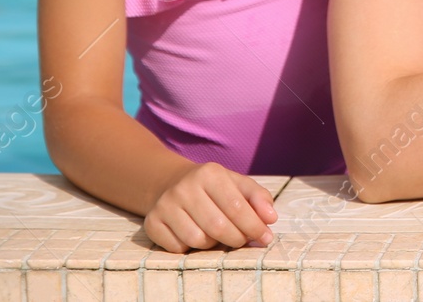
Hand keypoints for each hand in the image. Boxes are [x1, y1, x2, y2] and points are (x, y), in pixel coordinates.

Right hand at [143, 161, 277, 252]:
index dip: (254, 226)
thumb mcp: (237, 184)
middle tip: (244, 240)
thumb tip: (271, 218)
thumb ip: (258, 198)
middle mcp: (184, 187)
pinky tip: (195, 235)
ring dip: (214, 244)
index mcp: (209, 173)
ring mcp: (165, 205)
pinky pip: (178, 248)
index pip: (236, 206)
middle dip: (237, 239)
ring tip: (218, 235)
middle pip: (218, 227)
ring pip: (197, 240)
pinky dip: (191, 248)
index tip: (266, 237)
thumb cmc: (213, 188)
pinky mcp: (152, 222)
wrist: (170, 184)